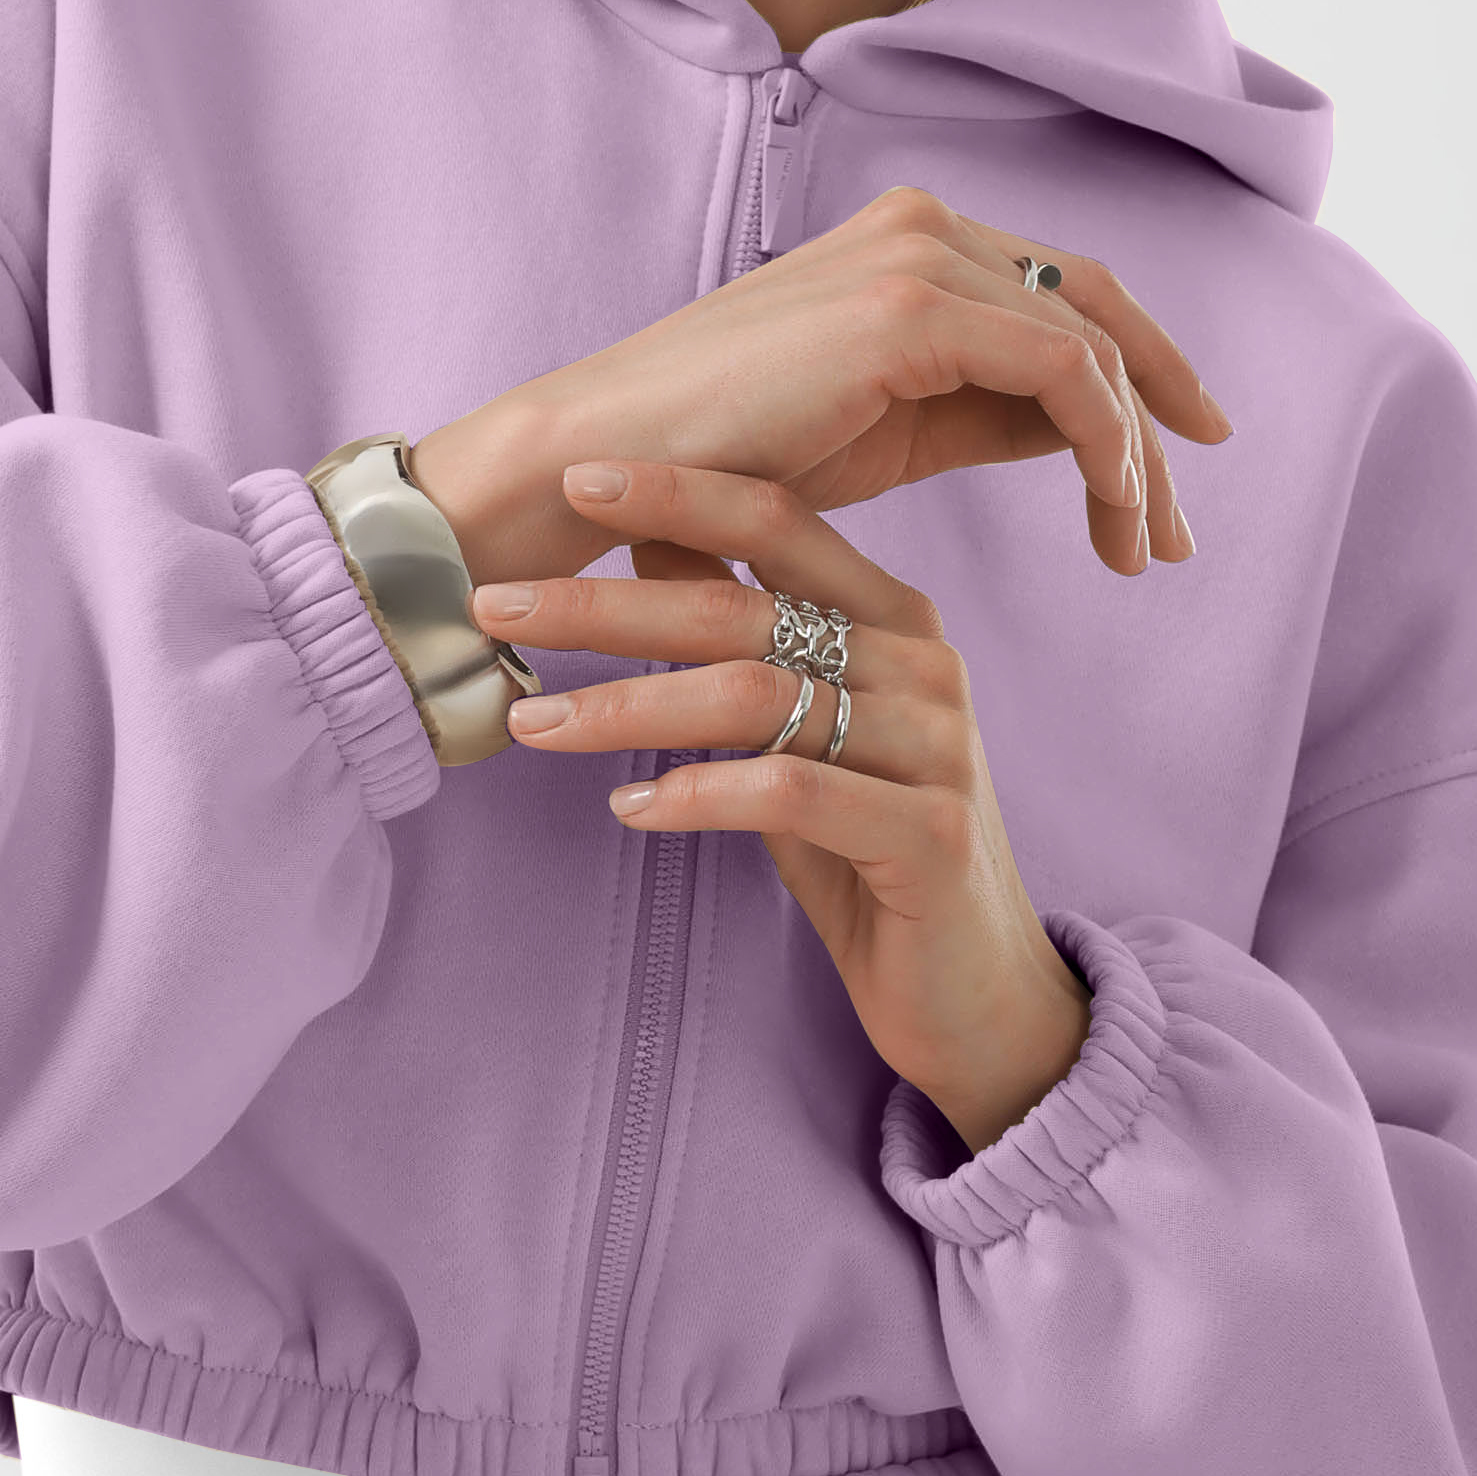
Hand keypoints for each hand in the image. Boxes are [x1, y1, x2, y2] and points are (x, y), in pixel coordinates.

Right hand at [412, 187, 1231, 593]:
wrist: (603, 465)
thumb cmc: (721, 465)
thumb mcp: (884, 431)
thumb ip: (981, 412)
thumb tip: (1079, 435)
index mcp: (909, 241)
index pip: (1062, 292)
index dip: (1141, 370)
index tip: (1184, 458)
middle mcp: (921, 225)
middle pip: (1094, 307)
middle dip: (1158, 415)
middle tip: (1182, 529)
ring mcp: (915, 256)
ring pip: (1088, 348)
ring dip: (1135, 458)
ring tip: (1144, 553)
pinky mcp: (907, 308)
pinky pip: (1058, 374)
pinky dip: (1105, 451)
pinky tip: (1111, 523)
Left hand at [472, 458, 1096, 1156]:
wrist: (981, 995)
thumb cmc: (869, 855)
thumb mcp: (799, 735)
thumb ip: (743, 644)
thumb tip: (647, 539)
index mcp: (895, 619)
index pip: (777, 519)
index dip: (676, 491)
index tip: (571, 480)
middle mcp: (924, 664)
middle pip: (744, 606)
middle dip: (606, 604)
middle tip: (495, 605)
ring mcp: (938, 745)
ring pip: (757, 695)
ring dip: (627, 705)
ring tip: (534, 722)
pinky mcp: (931, 833)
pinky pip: (789, 792)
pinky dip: (696, 794)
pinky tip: (629, 807)